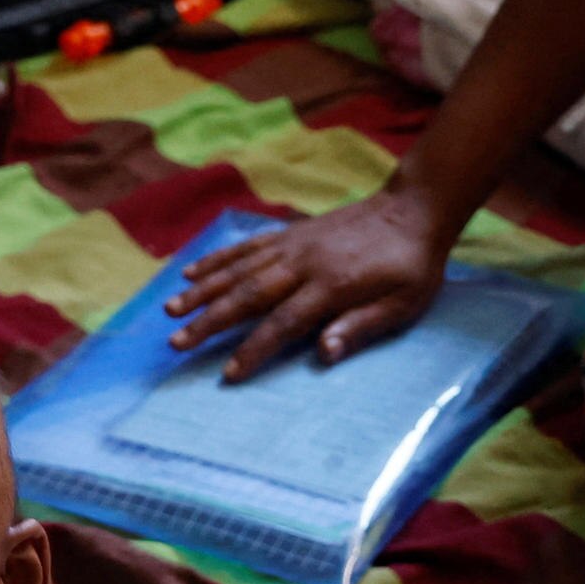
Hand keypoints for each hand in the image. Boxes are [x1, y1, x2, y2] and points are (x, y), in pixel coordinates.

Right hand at [165, 185, 451, 380]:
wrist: (413, 210)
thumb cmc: (411, 266)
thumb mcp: (402, 304)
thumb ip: (361, 326)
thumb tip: (324, 354)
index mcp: (332, 286)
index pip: (283, 323)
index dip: (253, 349)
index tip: (227, 373)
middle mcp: (304, 263)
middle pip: (248, 295)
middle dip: (209, 320)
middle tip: (177, 343)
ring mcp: (293, 245)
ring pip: (238, 269)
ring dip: (203, 290)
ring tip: (171, 310)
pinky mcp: (290, 233)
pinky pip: (246, 246)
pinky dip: (218, 259)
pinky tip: (193, 272)